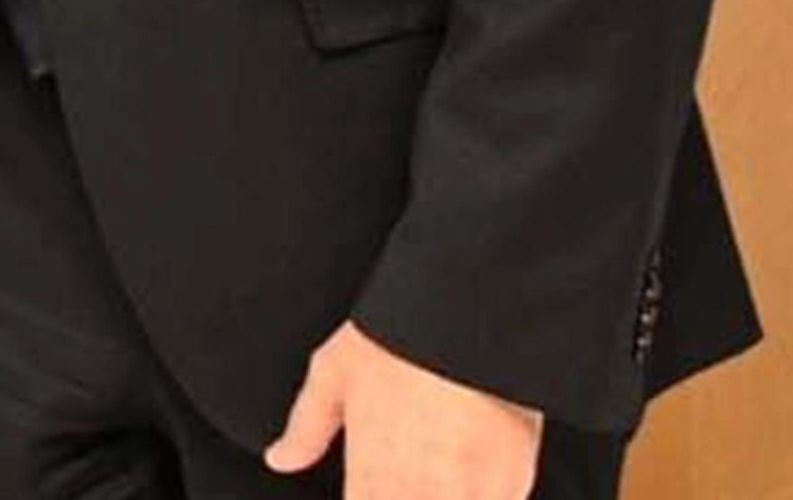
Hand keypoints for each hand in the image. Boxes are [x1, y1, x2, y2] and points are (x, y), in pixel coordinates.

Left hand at [266, 321, 543, 499]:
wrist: (466, 311)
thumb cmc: (398, 334)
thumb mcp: (333, 371)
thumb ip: (306, 426)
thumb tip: (280, 459)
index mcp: (371, 469)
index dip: (369, 499)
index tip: (375, 488)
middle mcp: (418, 488)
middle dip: (407, 497)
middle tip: (413, 476)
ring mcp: (468, 489)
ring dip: (446, 497)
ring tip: (441, 475)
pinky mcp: (512, 480)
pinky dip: (485, 497)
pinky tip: (477, 480)